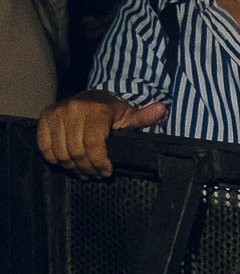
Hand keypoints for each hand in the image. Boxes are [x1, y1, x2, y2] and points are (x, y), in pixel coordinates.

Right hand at [36, 91, 167, 177]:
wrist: (91, 97)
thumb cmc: (112, 110)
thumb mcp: (130, 114)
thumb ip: (143, 117)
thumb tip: (161, 109)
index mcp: (96, 110)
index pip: (93, 145)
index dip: (99, 164)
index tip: (107, 172)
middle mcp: (73, 109)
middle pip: (76, 152)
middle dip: (87, 169)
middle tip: (96, 176)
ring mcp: (56, 113)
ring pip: (60, 152)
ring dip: (72, 168)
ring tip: (84, 173)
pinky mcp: (44, 118)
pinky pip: (44, 147)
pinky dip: (55, 160)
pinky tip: (68, 164)